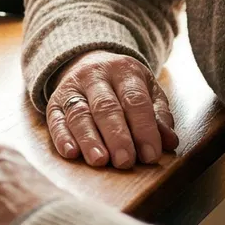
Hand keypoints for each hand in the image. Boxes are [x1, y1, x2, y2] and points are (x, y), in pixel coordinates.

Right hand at [45, 50, 176, 169]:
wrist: (90, 62)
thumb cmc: (124, 86)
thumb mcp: (148, 91)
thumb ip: (159, 116)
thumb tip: (170, 142)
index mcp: (125, 70)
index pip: (135, 100)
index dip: (143, 129)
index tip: (150, 155)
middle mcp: (95, 75)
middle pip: (106, 107)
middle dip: (116, 136)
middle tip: (125, 162)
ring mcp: (72, 87)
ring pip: (79, 113)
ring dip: (89, 139)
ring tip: (99, 161)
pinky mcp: (54, 101)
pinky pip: (56, 119)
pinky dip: (62, 137)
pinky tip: (71, 153)